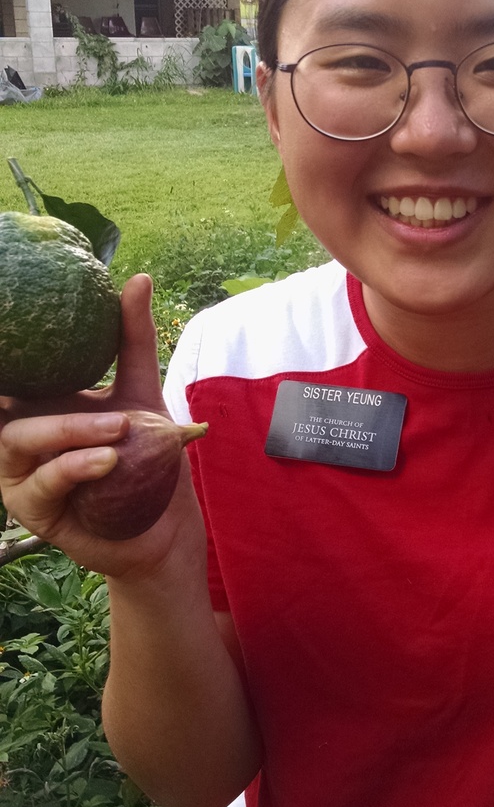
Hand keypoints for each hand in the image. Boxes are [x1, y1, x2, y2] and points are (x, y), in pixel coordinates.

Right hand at [0, 275, 204, 579]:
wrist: (165, 527)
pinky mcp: (31, 509)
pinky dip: (75, 467)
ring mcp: (18, 472)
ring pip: (20, 439)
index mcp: (35, 401)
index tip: (8, 320)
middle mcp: (16, 432)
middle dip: (22, 379)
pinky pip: (43, 482)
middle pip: (4, 399)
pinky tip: (108, 461)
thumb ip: (131, 339)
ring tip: (119, 429)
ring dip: (70, 430)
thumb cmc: (147, 459)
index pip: (11, 370)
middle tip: (85, 387)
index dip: (6, 347)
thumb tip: (136, 278)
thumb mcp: (142, 391)